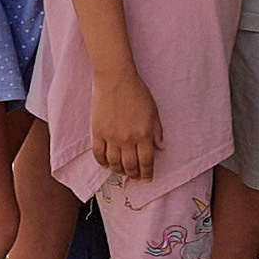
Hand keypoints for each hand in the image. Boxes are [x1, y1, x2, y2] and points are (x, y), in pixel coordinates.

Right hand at [89, 65, 162, 185]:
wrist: (115, 79)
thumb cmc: (136, 92)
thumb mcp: (154, 111)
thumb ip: (157, 131)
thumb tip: (160, 148)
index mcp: (144, 134)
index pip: (146, 161)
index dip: (147, 173)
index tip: (147, 178)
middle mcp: (127, 139)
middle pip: (130, 166)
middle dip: (133, 174)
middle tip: (134, 177)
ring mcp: (111, 137)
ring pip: (114, 163)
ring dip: (119, 171)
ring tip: (122, 171)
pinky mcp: (97, 132)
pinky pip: (99, 154)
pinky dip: (102, 162)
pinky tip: (106, 164)